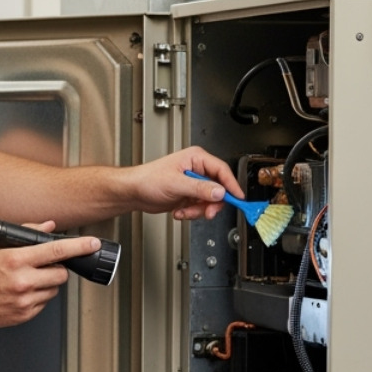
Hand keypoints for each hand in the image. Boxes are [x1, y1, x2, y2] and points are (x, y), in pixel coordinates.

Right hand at [0, 222, 95, 327]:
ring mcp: (23, 301)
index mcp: (16, 260)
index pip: (57, 251)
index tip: (92, 244)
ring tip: (27, 280)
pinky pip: (42, 305)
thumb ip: (27, 235)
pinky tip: (21, 292)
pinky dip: (37, 298)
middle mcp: (22, 281)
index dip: (79, 247)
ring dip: (47, 284)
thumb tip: (49, 227)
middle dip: (57, 269)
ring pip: (53, 290)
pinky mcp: (23, 315)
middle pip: (61, 274)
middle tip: (44, 266)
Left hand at [124, 146, 242, 220]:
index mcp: (196, 159)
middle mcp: (197, 170)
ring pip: (210, 201)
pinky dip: (191, 213)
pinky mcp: (189, 195)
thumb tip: (220, 191)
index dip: (231, 185)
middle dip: (211, 203)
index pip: (222, 171)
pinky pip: (200, 207)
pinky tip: (179, 211)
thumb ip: (200, 188)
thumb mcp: (176, 183)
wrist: (134, 192)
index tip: (238, 198)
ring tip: (184, 211)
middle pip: (218, 189)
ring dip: (198, 210)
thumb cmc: (147, 179)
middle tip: (206, 212)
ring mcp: (194, 184)